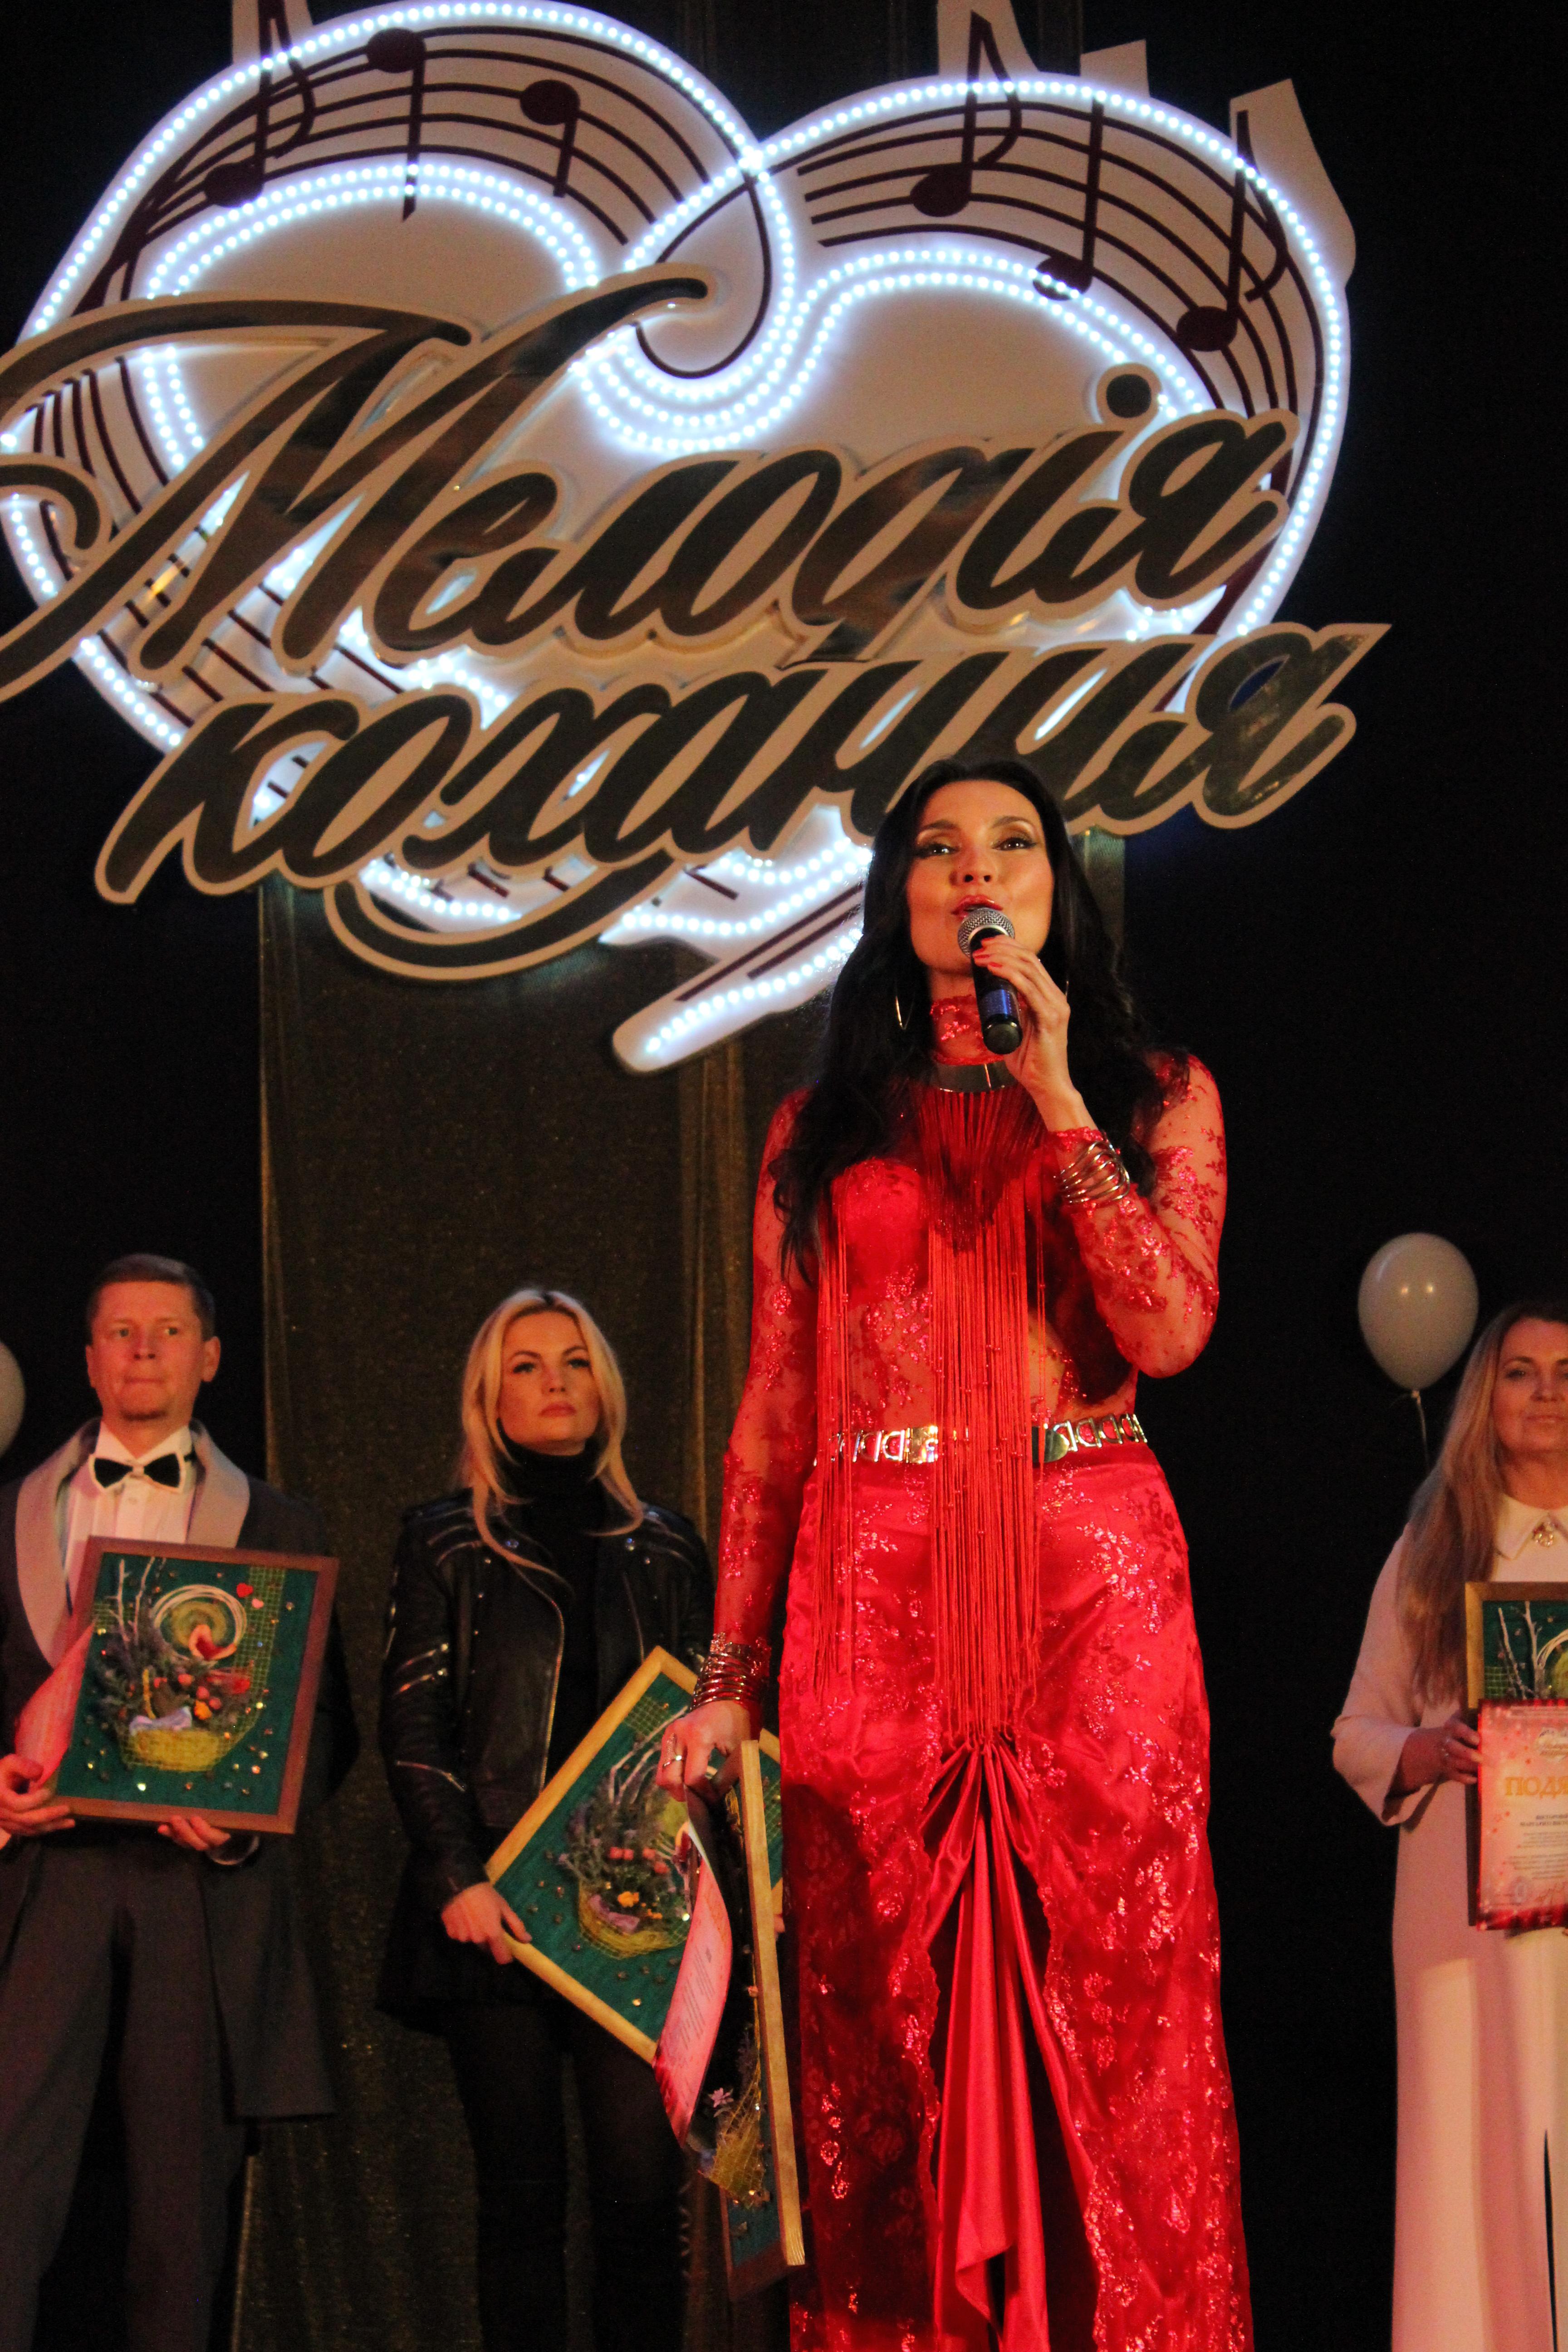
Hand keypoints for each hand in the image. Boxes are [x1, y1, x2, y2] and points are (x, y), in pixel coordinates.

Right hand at [0, 1752, 74, 1836]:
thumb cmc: (1, 1773)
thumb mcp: (10, 1763)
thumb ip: (24, 1766)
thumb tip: (40, 1773)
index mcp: (1, 1799)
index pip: (18, 1804)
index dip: (34, 1800)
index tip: (49, 1791)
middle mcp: (2, 1815)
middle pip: (27, 1820)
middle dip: (49, 1815)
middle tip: (67, 1809)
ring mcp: (6, 1823)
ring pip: (29, 1829)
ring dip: (50, 1826)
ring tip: (70, 1822)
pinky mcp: (11, 1827)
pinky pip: (27, 1832)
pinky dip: (43, 1830)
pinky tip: (56, 1825)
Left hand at [158, 1813, 238, 1854]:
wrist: (228, 1832)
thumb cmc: (231, 1817)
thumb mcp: (231, 1813)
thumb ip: (228, 1806)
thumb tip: (234, 1785)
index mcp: (226, 1835)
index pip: (216, 1838)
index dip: (204, 1830)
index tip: (195, 1817)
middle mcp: (212, 1843)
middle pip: (199, 1843)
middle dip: (186, 1831)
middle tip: (176, 1818)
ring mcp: (200, 1843)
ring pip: (187, 1843)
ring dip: (175, 1833)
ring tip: (164, 1824)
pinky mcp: (190, 1841)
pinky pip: (180, 1840)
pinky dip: (171, 1834)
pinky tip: (161, 1827)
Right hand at [441, 1881, 529, 1964]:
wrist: (461, 1884)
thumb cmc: (486, 1895)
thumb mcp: (504, 1907)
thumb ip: (516, 1926)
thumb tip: (527, 1940)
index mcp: (492, 1933)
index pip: (501, 1957)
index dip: (506, 1956)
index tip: (507, 1951)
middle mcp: (477, 1939)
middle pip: (486, 1948)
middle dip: (488, 1941)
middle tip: (487, 1924)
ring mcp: (462, 1937)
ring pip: (472, 1941)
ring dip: (474, 1934)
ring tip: (474, 1918)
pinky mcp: (451, 1933)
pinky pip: (459, 1937)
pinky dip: (463, 1931)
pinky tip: (463, 1918)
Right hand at [655, 1702, 752, 1798]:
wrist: (728, 1694)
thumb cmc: (739, 1720)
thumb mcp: (739, 1748)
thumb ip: (729, 1775)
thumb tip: (723, 1801)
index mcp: (699, 1737)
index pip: (693, 1778)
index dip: (703, 1794)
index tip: (715, 1801)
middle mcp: (679, 1735)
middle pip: (669, 1778)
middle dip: (684, 1794)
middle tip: (700, 1799)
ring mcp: (670, 1733)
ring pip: (662, 1773)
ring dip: (675, 1786)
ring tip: (693, 1789)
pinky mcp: (668, 1734)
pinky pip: (664, 1763)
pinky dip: (674, 1774)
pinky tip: (688, 1776)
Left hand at [969, 937, 1090, 1129]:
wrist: (1047, 1086)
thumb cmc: (1030, 1062)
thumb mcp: (1014, 1030)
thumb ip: (1007, 1014)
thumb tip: (985, 1000)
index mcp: (1049, 997)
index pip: (1032, 962)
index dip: (1010, 948)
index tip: (986, 946)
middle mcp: (1056, 997)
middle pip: (1030, 959)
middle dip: (1003, 948)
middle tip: (979, 948)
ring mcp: (1055, 1006)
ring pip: (1029, 969)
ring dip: (1001, 958)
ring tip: (980, 957)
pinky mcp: (1050, 1018)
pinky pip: (1029, 989)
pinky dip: (1010, 975)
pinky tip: (993, 969)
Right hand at [1394, 1711, 1478, 1794]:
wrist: (1425, 1748)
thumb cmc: (1448, 1734)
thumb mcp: (1452, 1723)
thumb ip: (1463, 1716)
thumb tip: (1477, 1705)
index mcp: (1448, 1729)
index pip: (1455, 1728)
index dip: (1465, 1732)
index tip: (1477, 1739)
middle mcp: (1445, 1742)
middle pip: (1453, 1747)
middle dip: (1466, 1753)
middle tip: (1481, 1757)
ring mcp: (1443, 1757)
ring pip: (1454, 1762)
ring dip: (1468, 1766)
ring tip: (1481, 1768)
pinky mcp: (1445, 1769)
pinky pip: (1453, 1775)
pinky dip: (1463, 1778)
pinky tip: (1474, 1779)